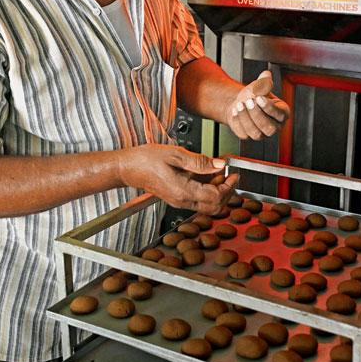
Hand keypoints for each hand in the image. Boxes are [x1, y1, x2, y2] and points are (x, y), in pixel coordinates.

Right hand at [118, 144, 238, 214]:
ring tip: (218, 174)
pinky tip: (205, 176)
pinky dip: (208, 191)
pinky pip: (198, 201)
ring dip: (218, 192)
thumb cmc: (145, 160)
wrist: (127, 168)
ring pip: (208, 206)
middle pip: (215, 206)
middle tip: (230, 176)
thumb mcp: (175, 154)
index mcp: (183, 190)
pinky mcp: (176, 198)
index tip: (233, 174)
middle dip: (227, 192)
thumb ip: (199, 161)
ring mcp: (179, 201)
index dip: (229, 186)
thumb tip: (219, 165)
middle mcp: (182, 200)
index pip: (216, 196)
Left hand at [224, 70, 289, 139]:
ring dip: (246, 118)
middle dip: (257, 114)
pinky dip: (238, 122)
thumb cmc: (253, 95)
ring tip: (239, 105)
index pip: (280, 114)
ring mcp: (261, 133)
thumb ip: (264, 82)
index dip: (269, 107)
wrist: (240, 103)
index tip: (259, 98)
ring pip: (256, 133)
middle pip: (269, 127)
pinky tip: (235, 111)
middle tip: (248, 101)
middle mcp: (274, 126)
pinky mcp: (248, 136)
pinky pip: (244, 134)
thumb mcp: (259, 86)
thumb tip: (266, 75)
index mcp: (281, 113)